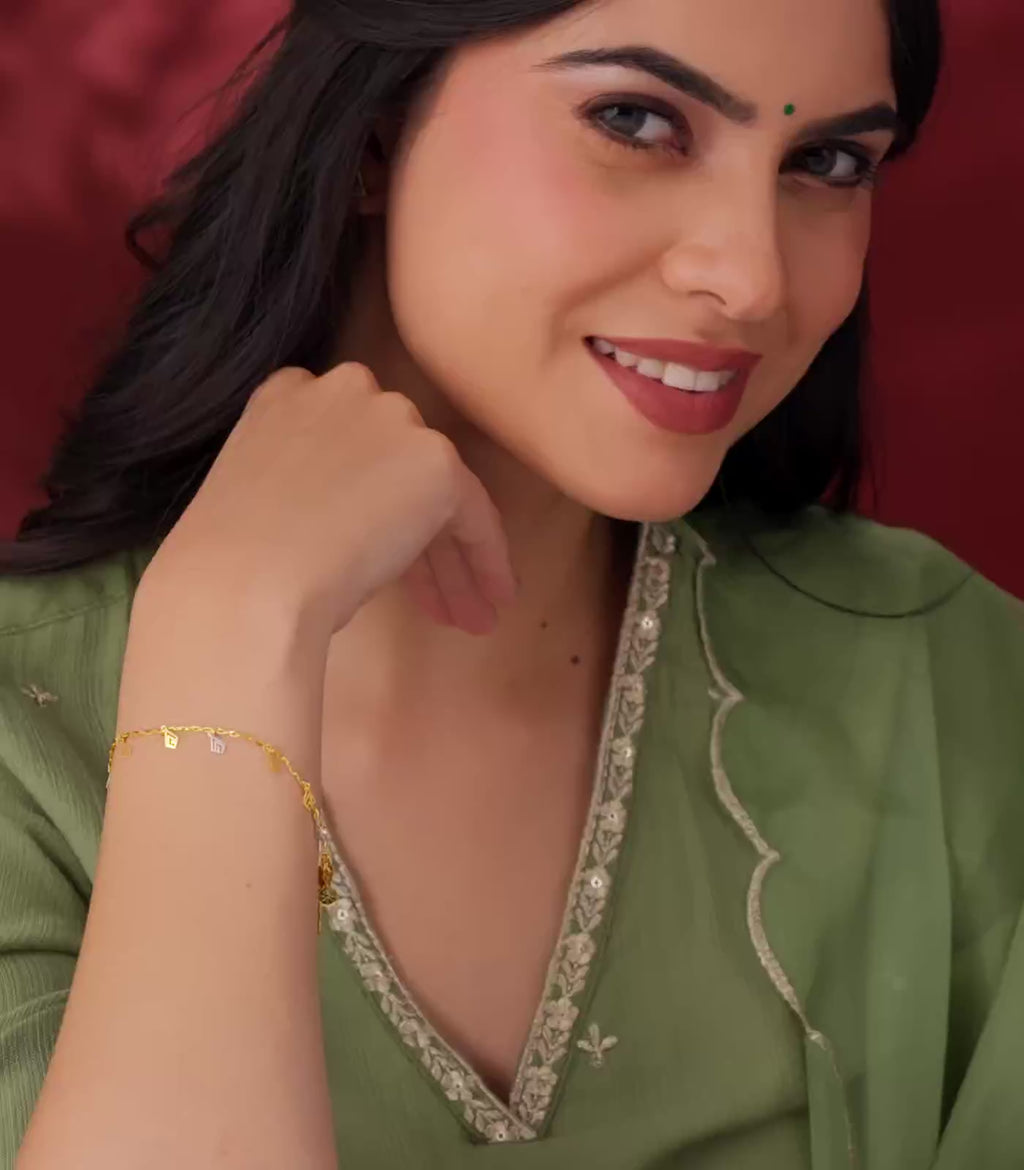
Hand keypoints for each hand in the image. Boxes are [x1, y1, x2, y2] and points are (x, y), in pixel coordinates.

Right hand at [139, 362, 516, 643]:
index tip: (381, 554)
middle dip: (418, 540)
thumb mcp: (263, 503)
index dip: (371, 505)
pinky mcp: (435, 462)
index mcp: (286, 396)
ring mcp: (395, 420)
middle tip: (435, 599)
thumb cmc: (231, 564)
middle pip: (399, 469)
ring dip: (452, 563)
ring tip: (467, 620)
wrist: (244, 580)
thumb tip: (354, 534)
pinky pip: (475, 518)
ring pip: (439, 496)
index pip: (350, 447)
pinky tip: (489, 601)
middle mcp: (347, 391)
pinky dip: (485, 561)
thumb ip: (312, 492)